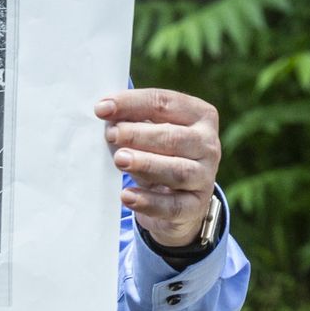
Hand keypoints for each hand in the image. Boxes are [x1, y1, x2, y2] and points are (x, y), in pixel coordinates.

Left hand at [97, 88, 220, 246]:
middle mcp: (208, 145)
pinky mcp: (195, 206)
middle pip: (175, 137)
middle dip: (139, 135)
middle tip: (111, 134)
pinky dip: (149, 202)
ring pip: (178, 171)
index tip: (101, 109)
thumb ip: (132, 120)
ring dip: (147, 164)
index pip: (166, 103)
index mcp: (200, 116)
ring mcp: (204, 177)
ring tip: (120, 160)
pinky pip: (173, 206)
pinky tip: (127, 196)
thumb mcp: (149, 132)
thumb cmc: (160, 154)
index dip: (132, 104)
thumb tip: (106, 114)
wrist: (178, 198)